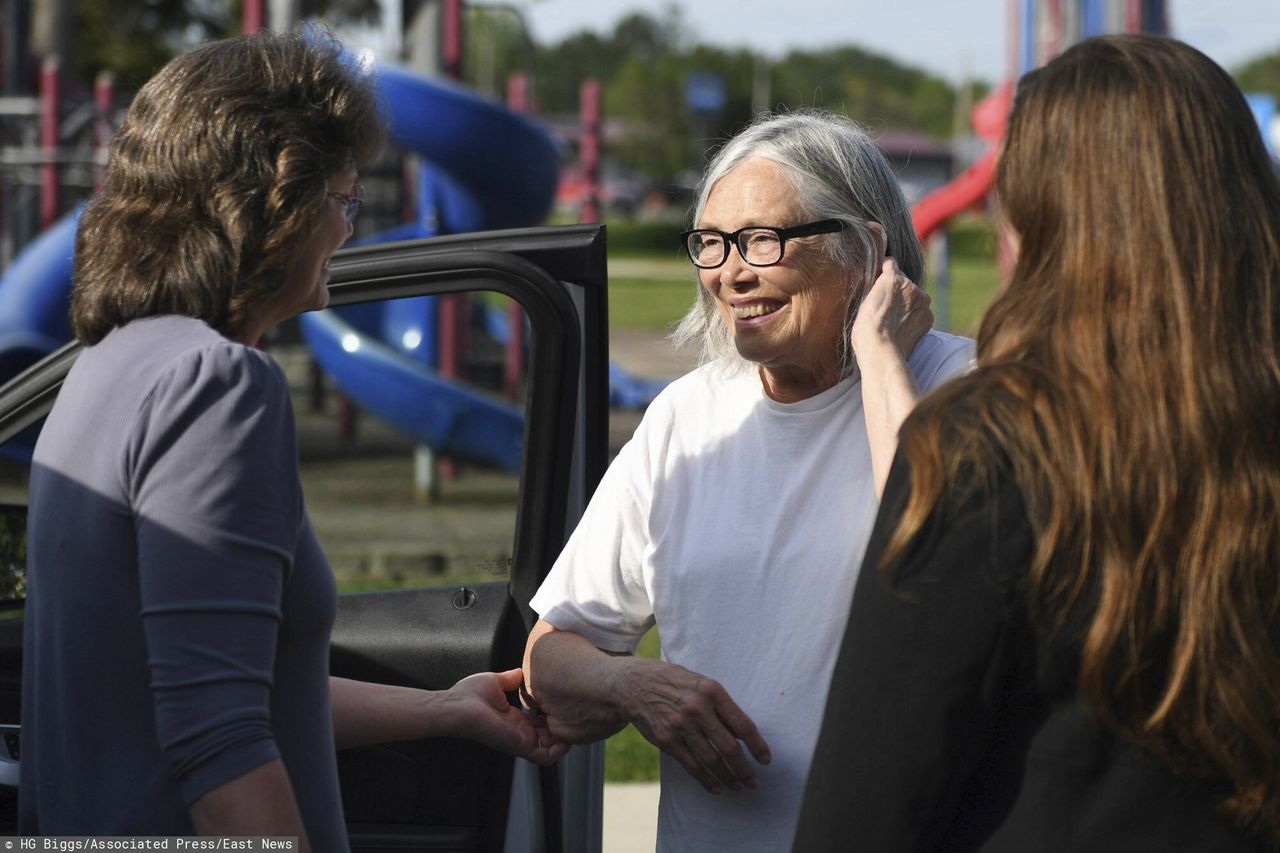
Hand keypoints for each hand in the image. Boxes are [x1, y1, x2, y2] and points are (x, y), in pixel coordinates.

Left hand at [447, 669, 568, 765]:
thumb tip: (521, 671)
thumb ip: (511, 679)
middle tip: (576, 715)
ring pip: (551, 749)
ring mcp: (520, 740)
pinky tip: (567, 738)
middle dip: (563, 728)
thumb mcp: (496, 682)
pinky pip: (544, 756)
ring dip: (565, 740)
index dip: (554, 714)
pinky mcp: (519, 745)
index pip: (541, 722)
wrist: (456, 707)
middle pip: (549, 736)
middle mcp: (519, 732)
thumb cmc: (468, 696)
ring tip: (575, 725)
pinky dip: (558, 751)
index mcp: (514, 719)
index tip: (564, 703)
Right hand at [612, 658, 770, 793]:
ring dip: (728, 777)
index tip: (766, 759)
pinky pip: (692, 766)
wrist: (633, 684)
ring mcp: (680, 726)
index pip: (742, 724)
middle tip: (753, 782)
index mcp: (711, 691)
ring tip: (738, 786)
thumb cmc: (674, 682)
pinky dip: (707, 780)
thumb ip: (720, 706)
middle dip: (744, 769)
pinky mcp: (666, 740)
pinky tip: (717, 787)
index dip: (757, 745)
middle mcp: (697, 709)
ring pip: (712, 760)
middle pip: (729, 747)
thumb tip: (743, 735)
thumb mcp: (700, 683)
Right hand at [851, 258, 932, 362]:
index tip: (881, 282)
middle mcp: (912, 285)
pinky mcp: (928, 317)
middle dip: (898, 292)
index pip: (890, 264)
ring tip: (894, 322)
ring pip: (915, 298)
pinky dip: (914, 318)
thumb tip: (884, 286)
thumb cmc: (865, 329)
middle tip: (886, 309)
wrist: (880, 351)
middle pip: (905, 283)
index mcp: (892, 277)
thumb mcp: (865, 301)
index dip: (884, 273)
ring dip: (907, 305)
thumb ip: (878, 289)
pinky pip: (921, 312)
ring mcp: (923, 302)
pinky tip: (902, 329)